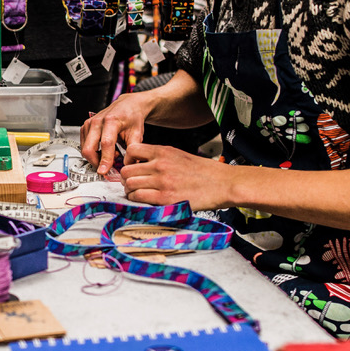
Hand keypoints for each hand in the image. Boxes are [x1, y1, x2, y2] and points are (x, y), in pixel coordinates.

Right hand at [80, 91, 158, 173]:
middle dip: (96, 162)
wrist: (126, 106)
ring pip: (85, 149)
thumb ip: (133, 151)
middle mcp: (97, 121)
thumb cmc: (131, 117)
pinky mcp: (85, 127)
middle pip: (89, 148)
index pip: (105, 143)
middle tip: (109, 167)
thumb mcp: (137, 133)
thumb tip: (129, 166)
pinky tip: (105, 150)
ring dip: (96, 157)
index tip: (104, 171)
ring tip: (111, 154)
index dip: (105, 159)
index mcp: (111, 121)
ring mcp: (89, 124)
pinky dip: (93, 152)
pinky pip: (83, 145)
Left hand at [118, 143, 235, 210]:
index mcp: (164, 151)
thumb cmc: (204, 172)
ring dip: (130, 190)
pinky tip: (143, 200)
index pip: (132, 149)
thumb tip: (141, 164)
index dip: (128, 159)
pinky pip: (138, 197)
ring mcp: (162, 182)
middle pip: (126, 169)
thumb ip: (160, 157)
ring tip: (137, 193)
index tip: (133, 167)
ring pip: (130, 184)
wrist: (223, 184)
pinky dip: (136, 200)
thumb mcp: (180, 155)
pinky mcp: (165, 198)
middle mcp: (160, 164)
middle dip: (126, 178)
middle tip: (132, 183)